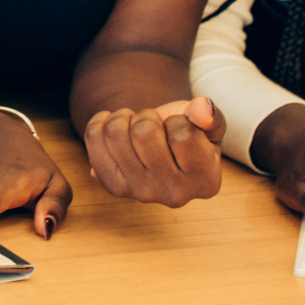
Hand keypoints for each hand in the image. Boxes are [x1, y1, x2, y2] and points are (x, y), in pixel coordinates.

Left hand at [82, 96, 225, 208]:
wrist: (162, 147)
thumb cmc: (190, 132)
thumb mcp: (209, 124)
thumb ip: (212, 116)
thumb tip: (204, 108)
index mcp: (206, 182)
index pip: (183, 134)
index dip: (178, 121)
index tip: (181, 129)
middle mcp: (175, 196)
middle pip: (143, 132)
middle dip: (147, 117)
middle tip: (155, 126)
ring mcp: (142, 194)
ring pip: (115, 132)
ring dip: (125, 118)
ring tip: (136, 126)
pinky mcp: (114, 187)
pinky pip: (93, 138)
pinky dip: (101, 122)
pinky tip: (117, 129)